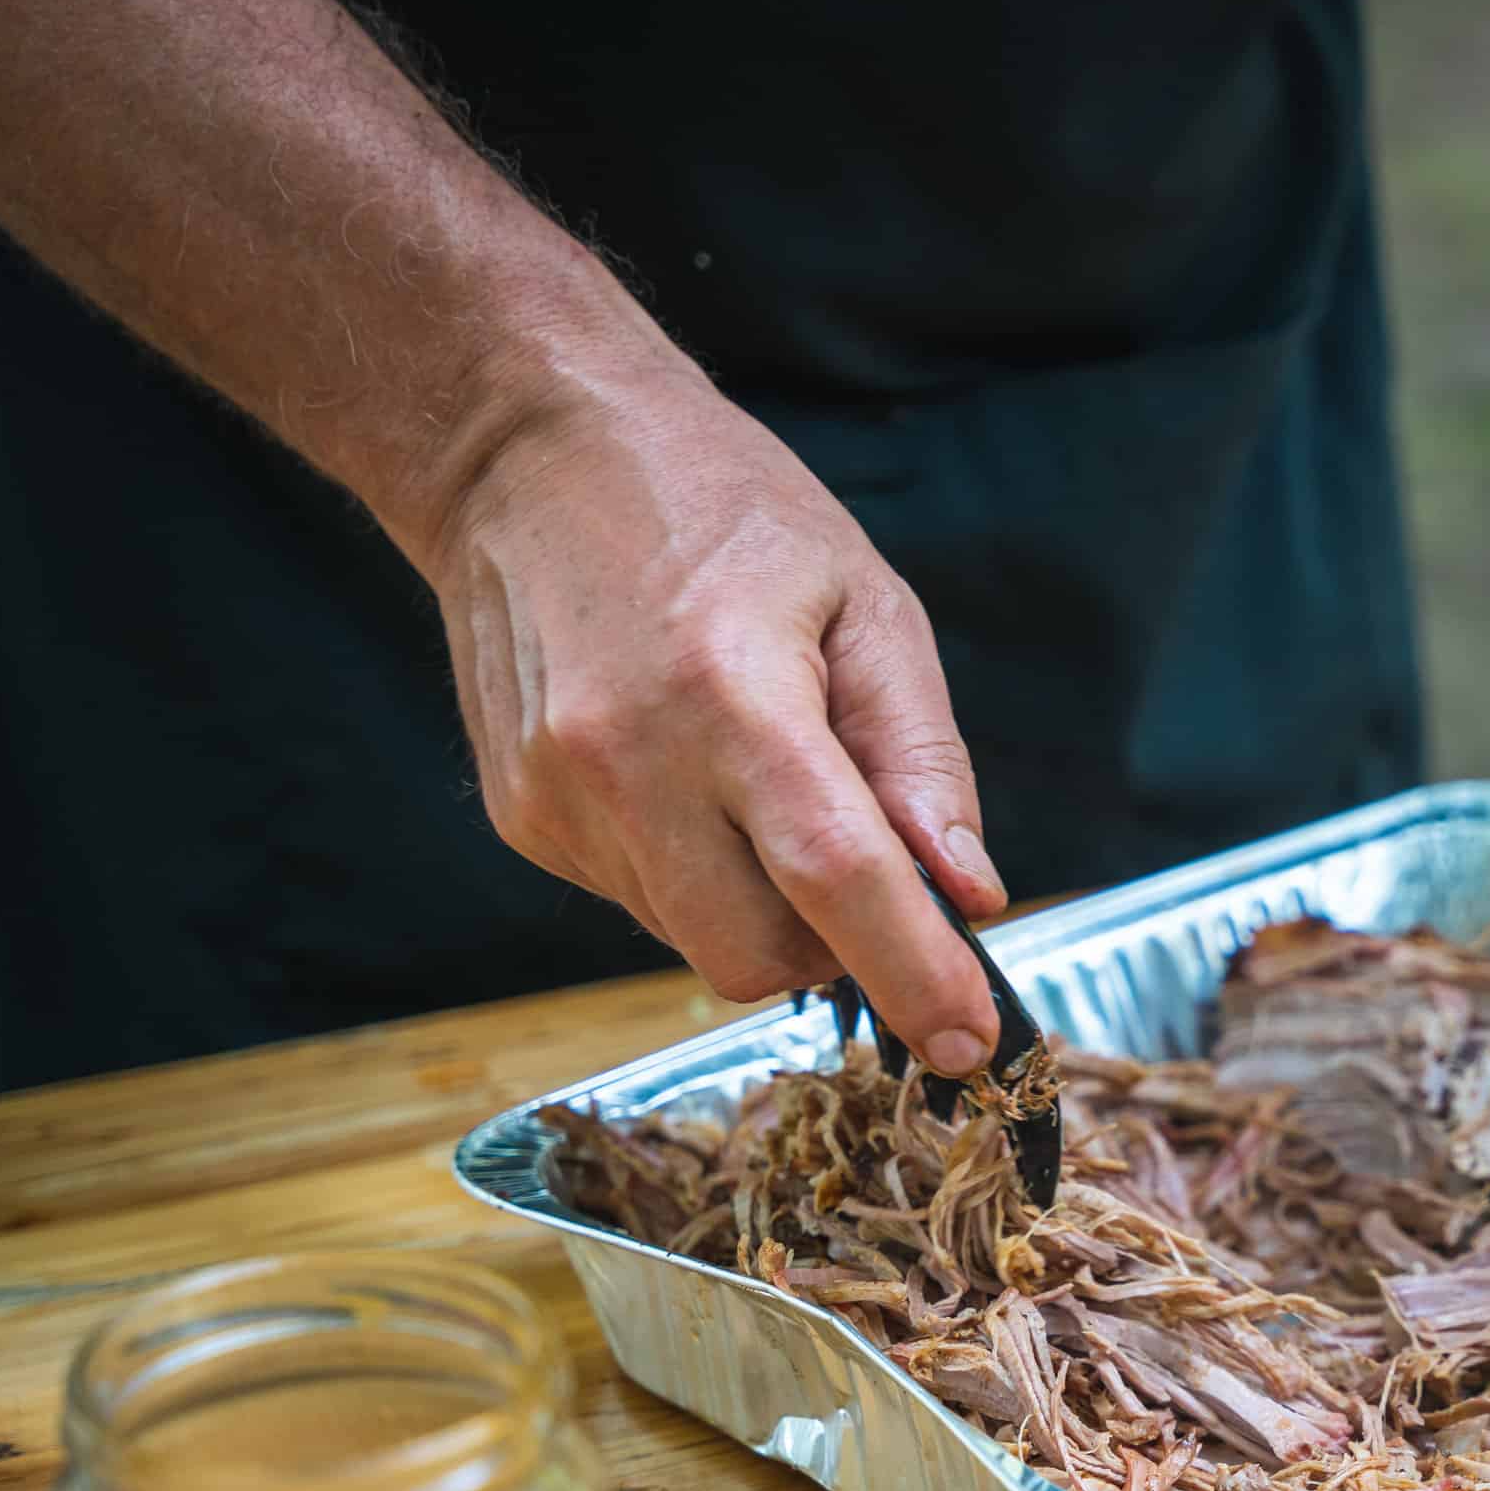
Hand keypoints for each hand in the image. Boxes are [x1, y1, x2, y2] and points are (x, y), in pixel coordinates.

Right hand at [430, 360, 1009, 1070]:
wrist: (524, 448)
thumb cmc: (720, 508)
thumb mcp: (866, 602)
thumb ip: (920, 758)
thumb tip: (968, 894)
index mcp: (731, 694)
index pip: (837, 880)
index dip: (914, 975)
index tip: (969, 1042)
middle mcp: (626, 762)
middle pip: (754, 957)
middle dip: (835, 956)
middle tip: (871, 887)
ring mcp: (556, 799)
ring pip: (694, 942)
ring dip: (759, 909)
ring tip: (758, 782)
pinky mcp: (521, 817)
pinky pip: (638, 902)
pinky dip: (692, 875)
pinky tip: (687, 774)